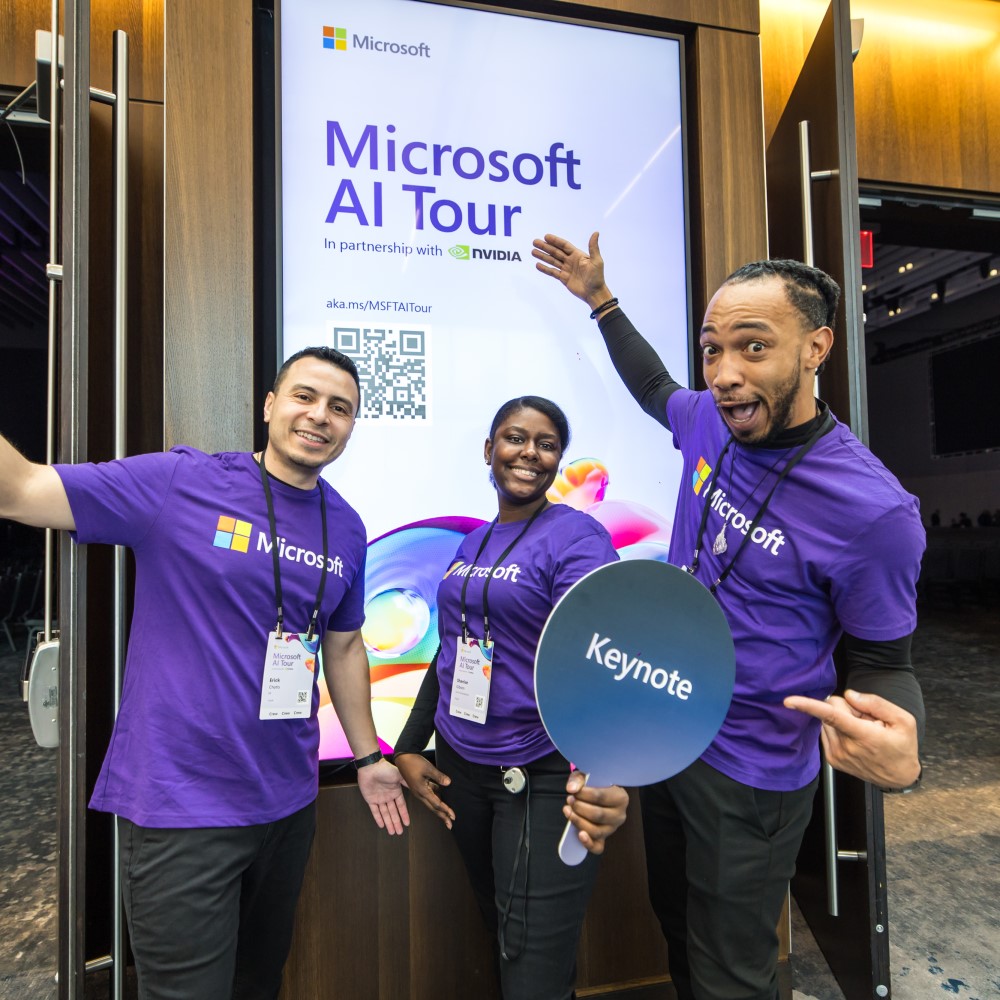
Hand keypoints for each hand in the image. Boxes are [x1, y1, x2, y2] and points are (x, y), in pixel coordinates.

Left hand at [357, 758, 409, 834]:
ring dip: (389, 822)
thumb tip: (417, 787)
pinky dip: (378, 818)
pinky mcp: (370, 799)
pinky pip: (375, 811)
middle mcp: (388, 796)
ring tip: (392, 832)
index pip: (401, 806)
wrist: (370, 767)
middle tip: (400, 833)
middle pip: (393, 812)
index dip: (404, 815)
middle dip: (396, 822)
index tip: (407, 823)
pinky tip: (382, 825)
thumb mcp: (399, 775)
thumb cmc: (385, 769)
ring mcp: (379, 798)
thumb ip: (406, 783)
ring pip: (385, 814)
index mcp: (396, 791)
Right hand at [394, 753, 455, 829]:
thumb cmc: (414, 762)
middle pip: (433, 808)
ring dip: (439, 809)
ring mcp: (419, 791)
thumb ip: (439, 776)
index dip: (445, 810)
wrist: (402, 758)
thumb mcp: (428, 768)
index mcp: (422, 791)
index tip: (453, 816)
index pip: (436, 804)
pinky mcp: (419, 787)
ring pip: (431, 802)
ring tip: (447, 814)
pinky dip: (436, 798)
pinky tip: (442, 798)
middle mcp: (420, 794)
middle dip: (442, 816)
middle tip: (450, 825)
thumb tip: (449, 783)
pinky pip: (429, 795)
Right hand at [532, 231, 614, 312]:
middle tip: (535, 242)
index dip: (555, 241)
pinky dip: (545, 269)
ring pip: (552, 261)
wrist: (594, 293)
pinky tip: (537, 265)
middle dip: (545, 247)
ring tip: (533, 252)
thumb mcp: (596, 261)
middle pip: (555, 252)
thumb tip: (596, 233)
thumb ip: (593, 247)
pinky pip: (552, 272)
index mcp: (578, 255)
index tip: (546, 237)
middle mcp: (571, 260)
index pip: (564, 245)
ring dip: (543, 256)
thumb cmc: (597, 277)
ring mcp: (566, 269)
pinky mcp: (563, 278)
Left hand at [562, 772, 628, 854]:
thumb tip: (572, 789)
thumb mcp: (587, 776)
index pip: (601, 797)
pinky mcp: (603, 839)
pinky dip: (588, 844)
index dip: (583, 794)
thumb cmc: (594, 784)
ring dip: (578, 821)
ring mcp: (611, 829)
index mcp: (621, 798)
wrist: (598, 794)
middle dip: (579, 807)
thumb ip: (578, 779)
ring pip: (595, 831)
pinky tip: (580, 835)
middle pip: (598, 815)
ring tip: (567, 810)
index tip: (573, 791)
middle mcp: (619, 816)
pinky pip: (597, 847)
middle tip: (569, 799)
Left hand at [784, 689, 920, 789]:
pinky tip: (856, 738)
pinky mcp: (832, 759)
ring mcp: (837, 754)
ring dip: (843, 720)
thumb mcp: (904, 720)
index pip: (831, 716)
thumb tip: (849, 695)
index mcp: (863, 736)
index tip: (788, 701)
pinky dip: (839, 730)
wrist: (899, 777)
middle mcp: (845, 746)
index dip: (808, 706)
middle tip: (868, 719)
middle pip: (831, 708)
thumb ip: (876, 703)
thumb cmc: (902, 746)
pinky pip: (827, 730)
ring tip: (864, 731)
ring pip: (827, 720)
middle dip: (847, 707)